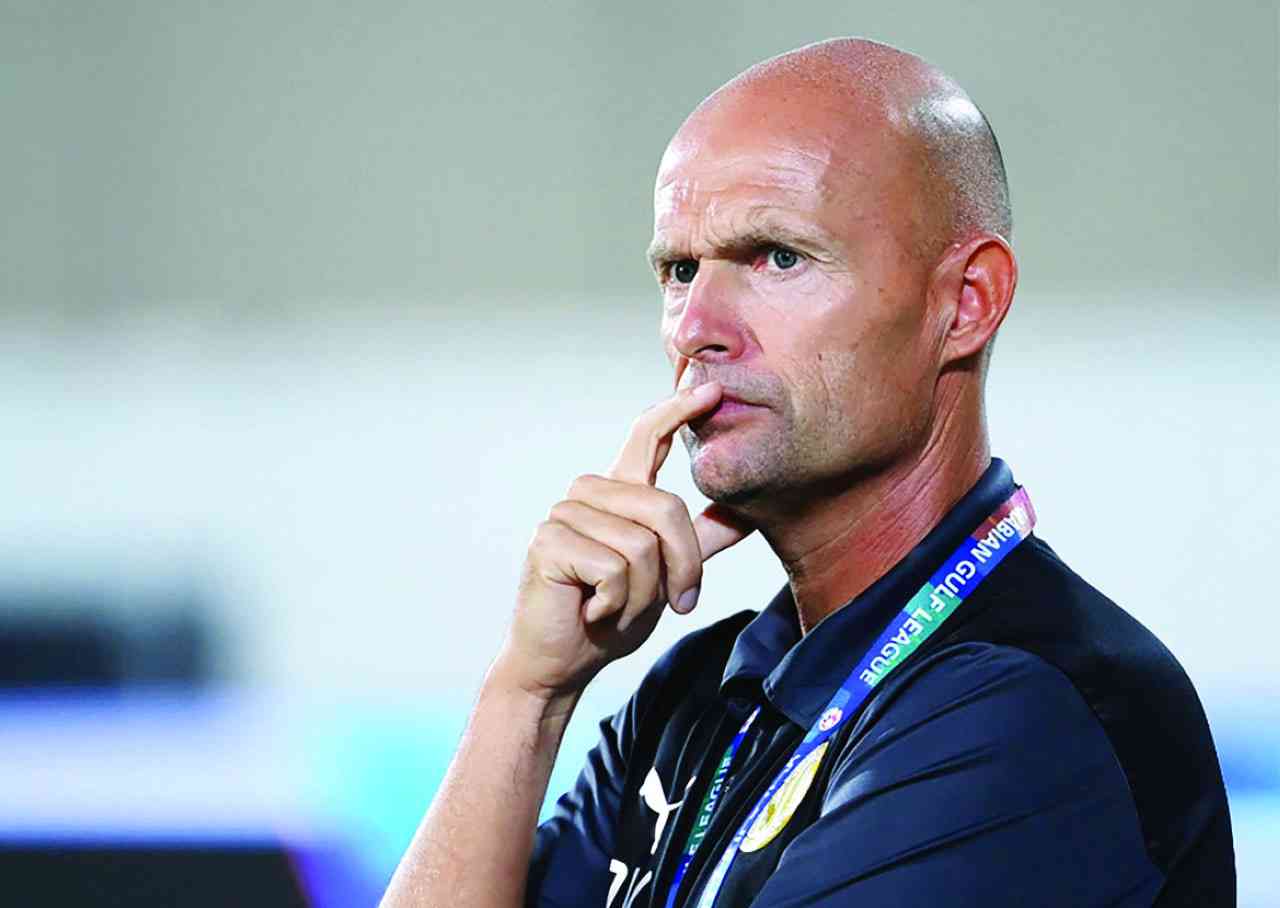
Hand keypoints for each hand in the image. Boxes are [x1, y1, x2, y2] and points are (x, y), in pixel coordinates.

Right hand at [497, 381, 754, 697]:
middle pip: (667, 507)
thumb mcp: (666, 576)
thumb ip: (698, 542)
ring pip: (642, 545)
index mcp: (619, 494)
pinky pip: (614, 569)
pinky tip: (592, 610)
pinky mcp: (548, 542)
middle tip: (672, 603)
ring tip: (614, 605)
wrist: (563, 663)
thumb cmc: (610, 615)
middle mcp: (590, 494)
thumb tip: (745, 515)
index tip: (708, 389)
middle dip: (682, 566)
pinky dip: (615, 603)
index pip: (647, 437)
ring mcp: (565, 514)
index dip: (677, 410)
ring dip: (642, 594)